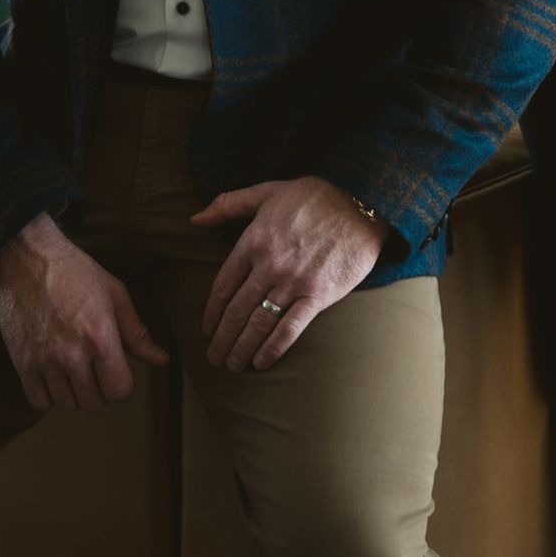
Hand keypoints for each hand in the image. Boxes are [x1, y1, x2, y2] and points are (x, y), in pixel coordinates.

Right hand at [0, 212, 169, 410]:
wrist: (27, 258)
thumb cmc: (75, 272)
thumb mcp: (114, 294)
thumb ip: (137, 333)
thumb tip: (161, 360)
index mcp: (100, 336)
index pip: (119, 390)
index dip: (123, 386)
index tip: (118, 373)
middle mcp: (72, 353)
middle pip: (94, 403)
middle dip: (101, 392)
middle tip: (97, 373)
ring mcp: (44, 360)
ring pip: (67, 406)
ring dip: (76, 396)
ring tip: (77, 374)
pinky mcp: (21, 362)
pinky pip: (39, 403)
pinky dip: (49, 398)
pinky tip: (55, 379)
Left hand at [191, 176, 387, 370]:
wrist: (360, 202)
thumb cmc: (313, 196)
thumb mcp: (267, 191)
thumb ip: (229, 204)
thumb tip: (195, 220)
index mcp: (253, 240)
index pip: (223, 286)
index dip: (211, 312)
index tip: (206, 329)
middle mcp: (269, 265)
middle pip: (237, 310)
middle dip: (222, 338)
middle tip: (214, 357)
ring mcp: (294, 282)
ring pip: (259, 323)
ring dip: (241, 348)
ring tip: (232, 365)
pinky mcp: (318, 296)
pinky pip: (290, 329)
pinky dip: (273, 348)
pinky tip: (261, 362)